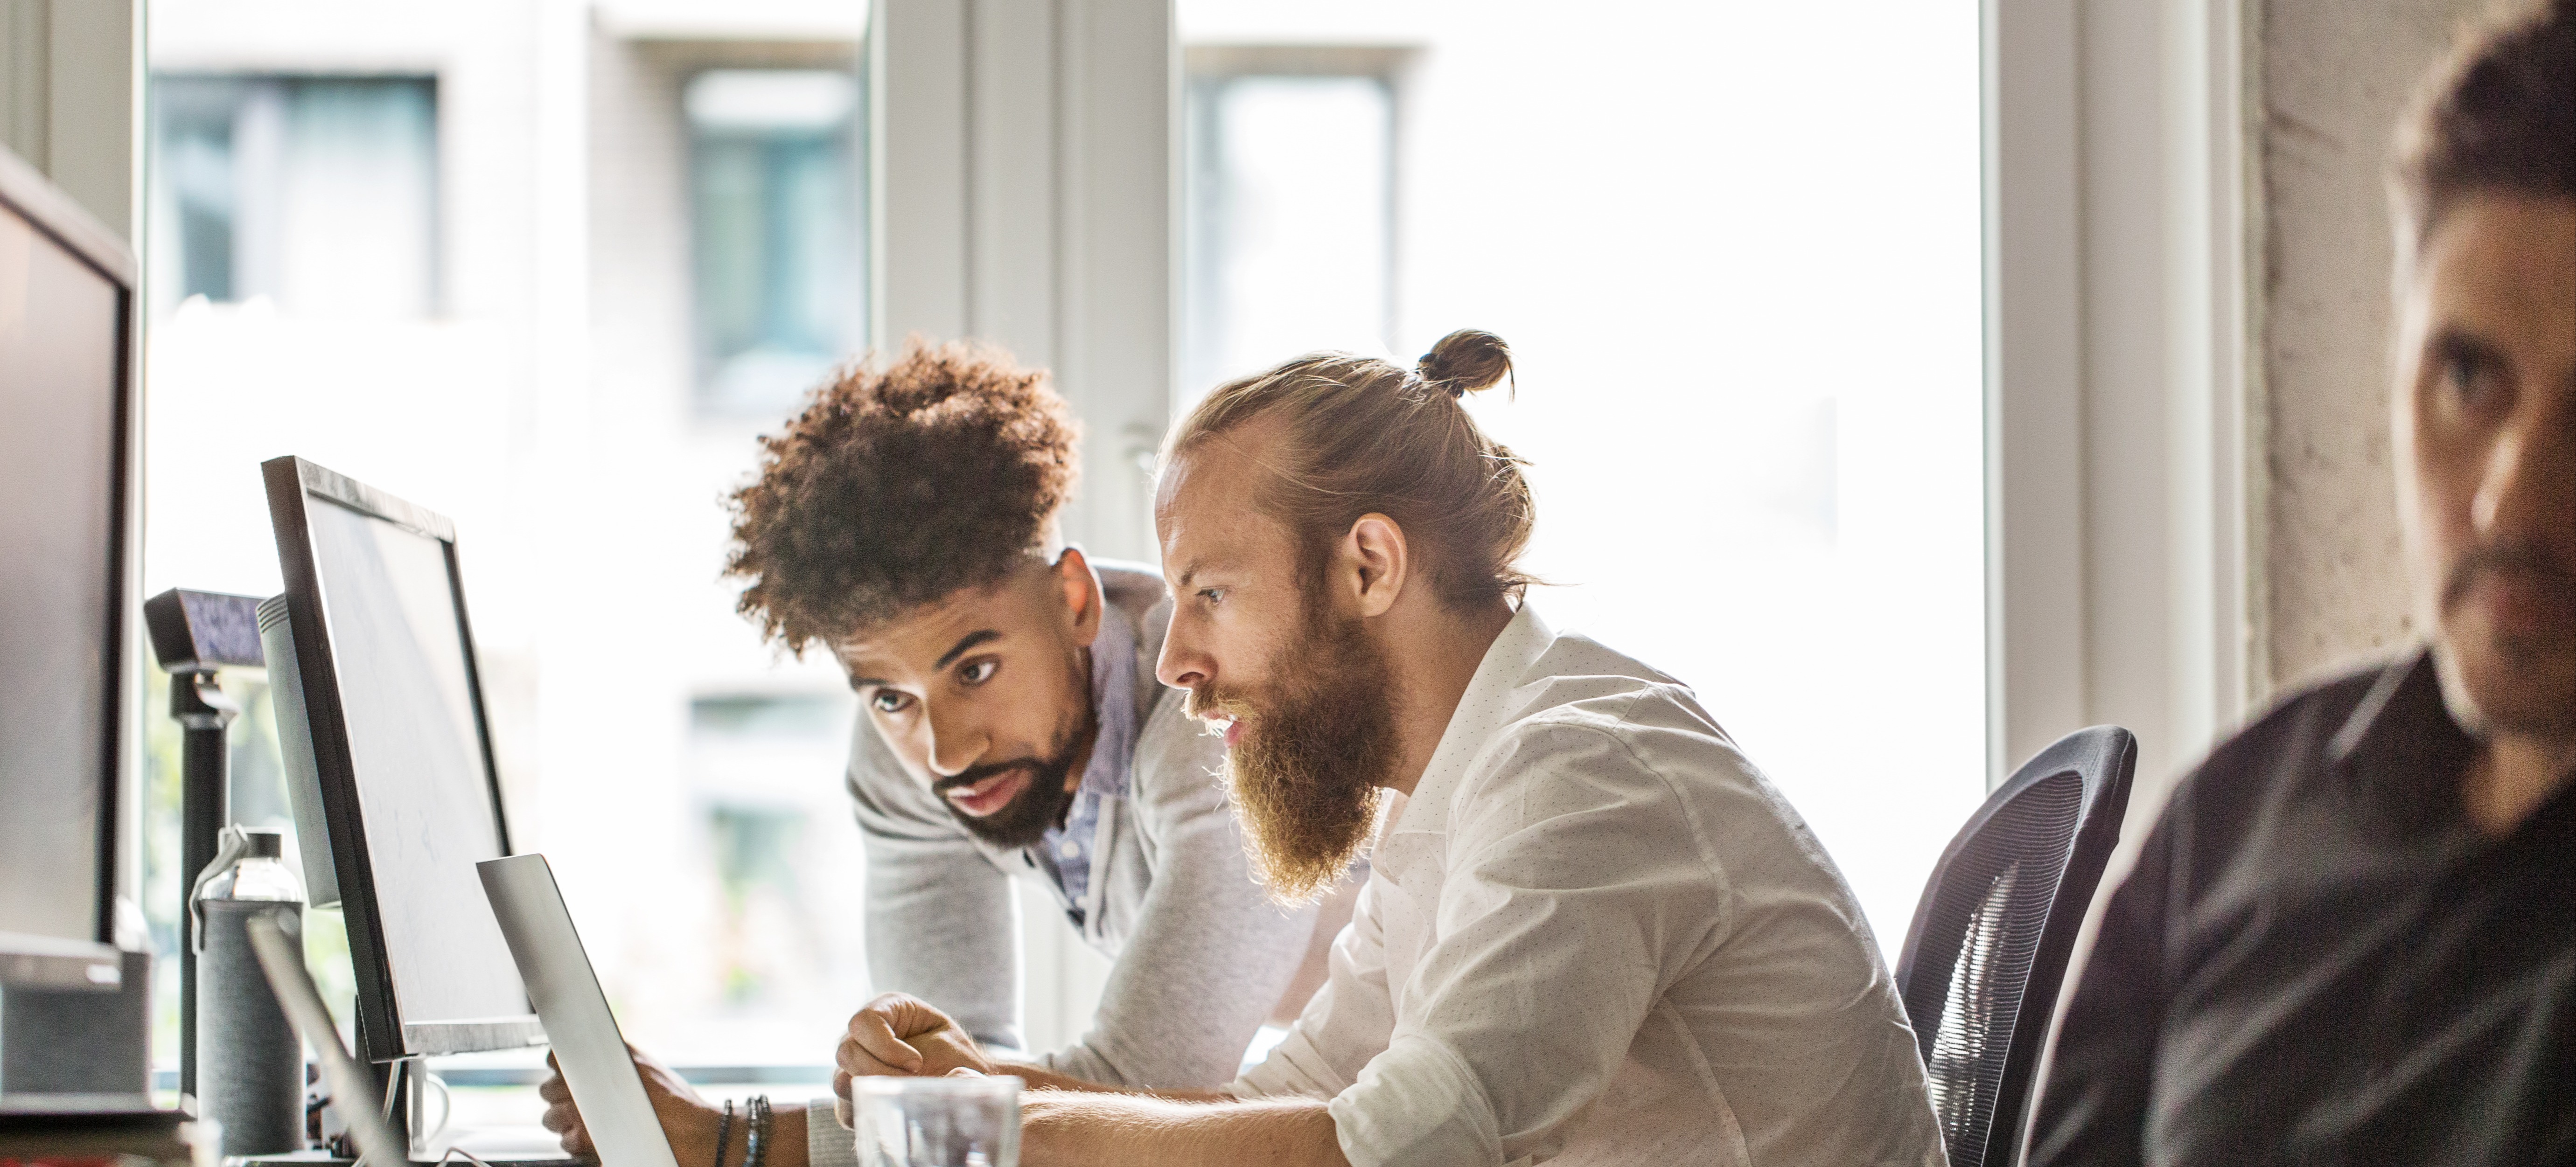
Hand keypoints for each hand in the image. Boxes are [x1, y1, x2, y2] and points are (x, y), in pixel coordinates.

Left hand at [540, 1045, 734, 1163]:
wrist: (690, 1132)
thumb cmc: (676, 1103)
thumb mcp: (646, 1067)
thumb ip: (618, 1061)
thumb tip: (598, 1064)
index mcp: (603, 1057)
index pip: (556, 1058)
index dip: (560, 1071)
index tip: (569, 1079)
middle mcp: (589, 1081)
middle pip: (548, 1089)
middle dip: (559, 1100)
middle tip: (579, 1107)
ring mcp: (583, 1110)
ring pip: (551, 1117)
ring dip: (564, 1123)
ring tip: (587, 1127)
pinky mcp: (584, 1138)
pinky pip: (564, 1142)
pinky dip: (575, 1144)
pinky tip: (594, 1142)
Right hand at [831, 994, 996, 1108]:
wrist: (955, 1082)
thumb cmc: (953, 1056)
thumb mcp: (950, 1048)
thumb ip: (937, 1058)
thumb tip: (944, 1077)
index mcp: (885, 1010)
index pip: (863, 1023)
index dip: (885, 1046)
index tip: (917, 1063)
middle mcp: (861, 1036)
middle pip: (846, 1052)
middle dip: (881, 1072)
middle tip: (913, 1081)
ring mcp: (852, 1066)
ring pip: (841, 1082)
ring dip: (875, 1093)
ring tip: (906, 1097)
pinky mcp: (853, 1095)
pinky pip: (846, 1110)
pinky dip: (870, 1114)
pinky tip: (895, 1111)